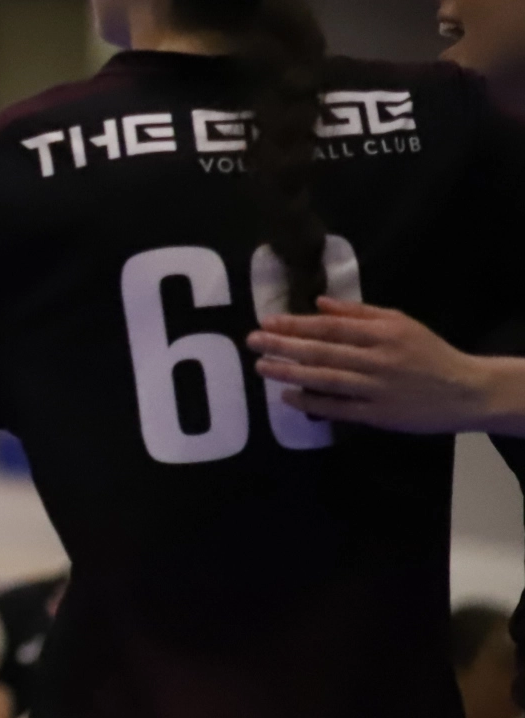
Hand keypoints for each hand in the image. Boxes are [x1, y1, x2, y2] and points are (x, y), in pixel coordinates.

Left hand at [246, 299, 503, 432]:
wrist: (465, 391)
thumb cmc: (428, 352)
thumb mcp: (400, 322)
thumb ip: (359, 312)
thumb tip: (320, 303)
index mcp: (382, 333)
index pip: (330, 327)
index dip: (296, 324)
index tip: (268, 322)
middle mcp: (377, 359)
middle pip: (322, 351)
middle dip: (283, 345)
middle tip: (252, 341)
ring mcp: (376, 389)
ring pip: (326, 379)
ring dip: (290, 373)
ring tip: (261, 366)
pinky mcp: (378, 415)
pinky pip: (338, 408)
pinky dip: (312, 402)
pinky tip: (288, 397)